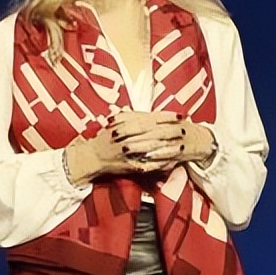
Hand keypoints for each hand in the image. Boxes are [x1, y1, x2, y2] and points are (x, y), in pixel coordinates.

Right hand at [64, 110, 215, 183]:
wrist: (90, 157)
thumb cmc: (103, 139)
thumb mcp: (115, 123)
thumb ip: (129, 116)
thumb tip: (140, 108)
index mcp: (124, 124)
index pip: (149, 118)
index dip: (166, 116)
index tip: (179, 115)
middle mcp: (126, 137)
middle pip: (152, 132)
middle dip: (170, 130)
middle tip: (185, 128)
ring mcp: (127, 152)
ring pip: (151, 148)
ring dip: (168, 147)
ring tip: (182, 145)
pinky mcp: (128, 166)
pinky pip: (146, 165)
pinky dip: (158, 164)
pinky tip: (171, 162)